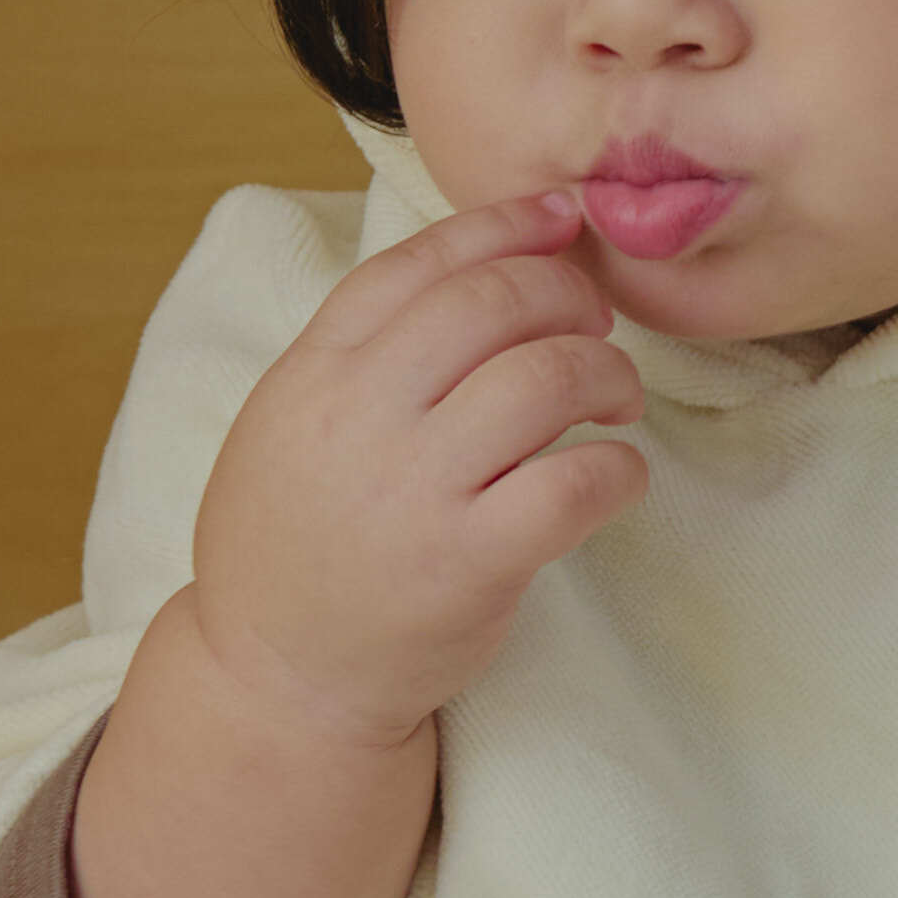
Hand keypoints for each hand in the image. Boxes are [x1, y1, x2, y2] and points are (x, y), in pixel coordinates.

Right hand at [183, 187, 648, 750]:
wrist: (278, 678)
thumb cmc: (296, 544)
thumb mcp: (290, 422)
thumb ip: (365, 350)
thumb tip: (481, 265)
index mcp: (313, 371)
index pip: (418, 262)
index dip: (505, 226)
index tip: (563, 220)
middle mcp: (360, 416)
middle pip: (494, 301)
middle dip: (569, 294)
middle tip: (595, 323)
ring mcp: (416, 489)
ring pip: (547, 378)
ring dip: (608, 374)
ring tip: (615, 399)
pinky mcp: (469, 561)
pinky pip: (575, 483)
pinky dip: (618, 469)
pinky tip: (616, 475)